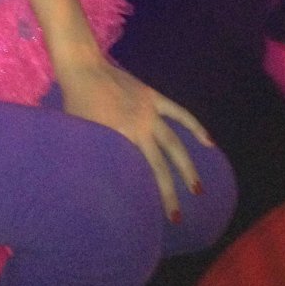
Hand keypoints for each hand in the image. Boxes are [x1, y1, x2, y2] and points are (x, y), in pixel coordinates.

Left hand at [59, 62, 213, 221]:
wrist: (82, 68)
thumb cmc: (75, 102)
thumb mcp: (79, 133)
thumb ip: (90, 153)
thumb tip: (90, 180)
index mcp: (122, 137)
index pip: (137, 172)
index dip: (144, 194)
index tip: (150, 215)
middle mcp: (141, 127)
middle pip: (160, 165)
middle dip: (170, 192)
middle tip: (177, 217)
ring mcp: (150, 111)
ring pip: (175, 144)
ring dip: (187, 167)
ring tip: (198, 189)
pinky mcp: (153, 97)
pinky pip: (179, 114)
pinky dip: (195, 127)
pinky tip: (209, 142)